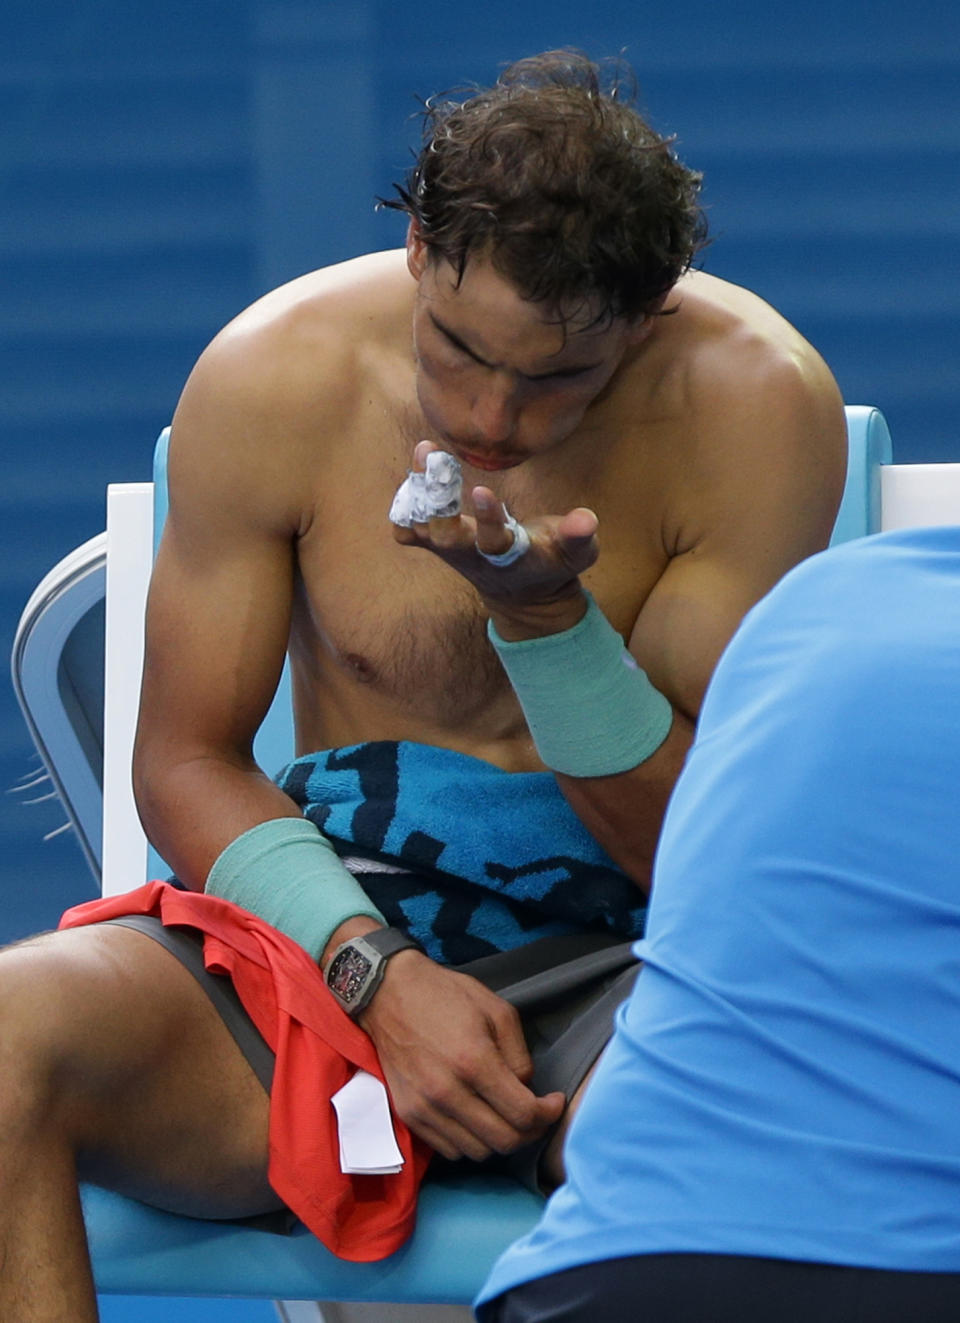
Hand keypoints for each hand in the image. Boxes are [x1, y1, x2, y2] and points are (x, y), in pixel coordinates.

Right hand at [358, 949, 565, 1160]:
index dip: (548, 1114)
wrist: (388, 993)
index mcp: (474, 1061)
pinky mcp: (408, 1114)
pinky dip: (470, 1140)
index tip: (554, 1103)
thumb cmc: (445, 995)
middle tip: (535, 1113)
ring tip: (504, 1114)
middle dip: (530, 1131)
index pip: (523, 1114)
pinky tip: (476, 1116)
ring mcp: (424, 1107)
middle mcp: (447, 1092)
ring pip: (478, 1152)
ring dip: (498, 1138)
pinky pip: (450, 1149)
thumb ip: (519, 1055)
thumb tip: (526, 1089)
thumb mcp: (497, 1010)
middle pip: (504, 1141)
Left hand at [393, 441, 598, 632]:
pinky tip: (415, 476)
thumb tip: (586, 519)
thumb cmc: (552, 565)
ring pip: (422, 528)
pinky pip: (408, 532)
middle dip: (436, 501)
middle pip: (444, 537)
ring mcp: (450, 553)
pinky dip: (404, 507)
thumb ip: (579, 537)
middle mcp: (473, 557)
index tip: (482, 491)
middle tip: (434, 457)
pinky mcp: (437, 546)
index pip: (493, 542)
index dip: (487, 520)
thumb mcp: (577, 555)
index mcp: (509, 558)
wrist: (523, 594)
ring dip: (418, 492)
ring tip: (424, 451)